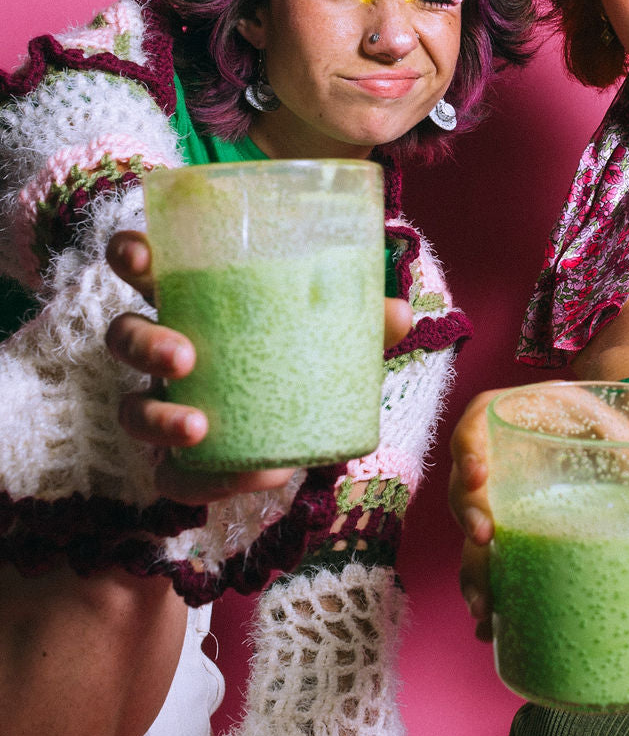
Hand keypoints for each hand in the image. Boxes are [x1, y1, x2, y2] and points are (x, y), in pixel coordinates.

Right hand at [105, 230, 414, 504]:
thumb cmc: (300, 364)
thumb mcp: (332, 339)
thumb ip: (361, 325)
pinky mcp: (177, 464)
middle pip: (124, 334)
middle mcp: (166, 351)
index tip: (141, 257)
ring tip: (199, 427)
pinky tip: (250, 477)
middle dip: (145, 342)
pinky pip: (174, 477)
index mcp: (194, 304)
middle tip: (184, 357)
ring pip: (131, 408)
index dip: (130, 255)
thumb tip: (398, 311)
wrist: (298, 439)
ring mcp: (164, 407)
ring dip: (159, 417)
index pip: (144, 269)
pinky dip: (206, 480)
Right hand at [448, 384, 628, 642]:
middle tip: (485, 548)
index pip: (484, 417)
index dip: (469, 443)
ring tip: (487, 608)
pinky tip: (495, 625)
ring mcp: (519, 497)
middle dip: (467, 517)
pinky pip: (494, 558)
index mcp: (544, 416)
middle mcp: (520, 455)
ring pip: (477, 527)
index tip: (479, 476)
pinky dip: (491, 589)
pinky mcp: (526, 533)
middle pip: (471, 479)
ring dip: (473, 567)